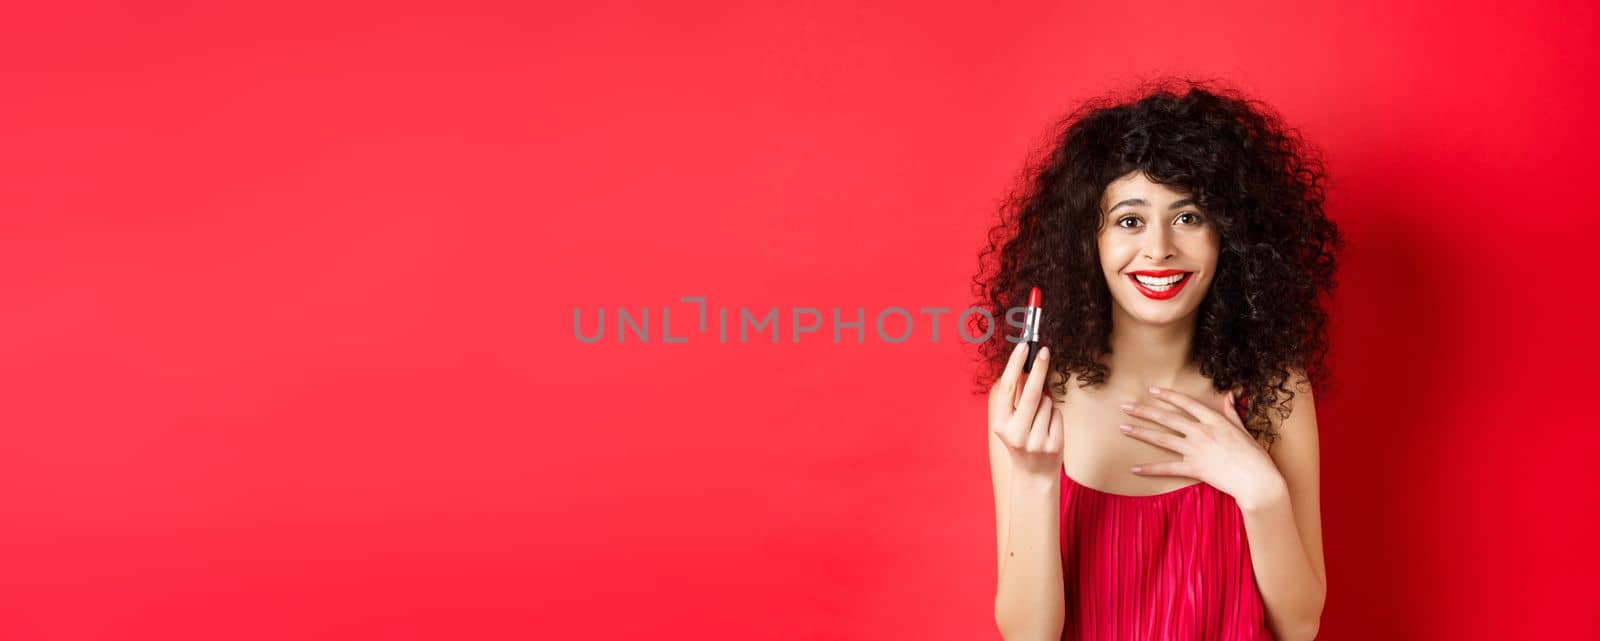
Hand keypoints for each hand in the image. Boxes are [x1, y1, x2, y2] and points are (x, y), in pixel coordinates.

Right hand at [987, 341, 1062, 480]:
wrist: (1033, 475)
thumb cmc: (1022, 442)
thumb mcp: (1011, 423)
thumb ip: (1016, 399)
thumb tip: (1025, 368)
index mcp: (1001, 424)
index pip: (1008, 389)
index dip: (1015, 366)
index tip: (1023, 347)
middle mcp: (1015, 433)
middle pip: (1031, 393)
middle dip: (1038, 369)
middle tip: (1044, 352)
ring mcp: (1035, 440)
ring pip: (1047, 403)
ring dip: (1047, 403)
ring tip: (1040, 420)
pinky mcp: (1053, 445)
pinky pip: (1058, 415)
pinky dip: (1055, 416)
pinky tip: (1048, 429)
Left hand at [1117, 387, 1286, 509]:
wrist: (1258, 480)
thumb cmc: (1255, 456)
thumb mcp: (1244, 430)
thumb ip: (1232, 413)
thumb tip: (1230, 395)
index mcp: (1214, 421)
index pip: (1186, 403)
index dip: (1168, 396)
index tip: (1152, 390)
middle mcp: (1201, 432)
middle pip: (1167, 418)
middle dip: (1144, 411)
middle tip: (1126, 406)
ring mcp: (1196, 450)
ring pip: (1162, 439)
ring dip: (1141, 432)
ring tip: (1123, 428)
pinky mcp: (1194, 469)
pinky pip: (1167, 468)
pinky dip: (1150, 469)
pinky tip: (1134, 468)